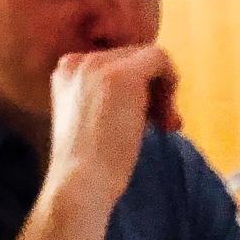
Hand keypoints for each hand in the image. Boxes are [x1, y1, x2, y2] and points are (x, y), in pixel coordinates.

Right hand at [46, 44, 181, 214]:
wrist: (80, 183)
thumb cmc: (90, 167)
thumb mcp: (95, 124)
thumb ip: (114, 104)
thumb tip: (154, 103)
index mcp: (67, 71)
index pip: (113, 63)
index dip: (137, 89)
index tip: (147, 121)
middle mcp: (79, 60)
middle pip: (131, 58)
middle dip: (153, 91)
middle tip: (162, 126)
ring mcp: (99, 65)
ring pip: (147, 57)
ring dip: (164, 91)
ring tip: (166, 126)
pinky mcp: (124, 76)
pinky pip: (160, 57)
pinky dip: (172, 79)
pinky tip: (170, 113)